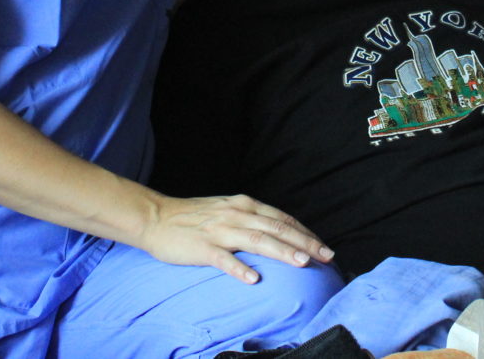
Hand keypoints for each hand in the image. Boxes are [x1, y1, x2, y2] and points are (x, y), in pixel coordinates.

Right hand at [140, 193, 334, 283]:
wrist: (156, 216)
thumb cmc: (194, 217)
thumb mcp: (228, 211)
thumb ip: (252, 220)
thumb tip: (279, 233)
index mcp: (244, 205)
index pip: (282, 219)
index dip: (305, 232)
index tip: (324, 246)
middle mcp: (236, 214)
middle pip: (277, 228)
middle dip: (305, 242)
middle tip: (326, 256)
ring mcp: (220, 231)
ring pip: (257, 241)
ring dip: (282, 251)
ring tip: (302, 263)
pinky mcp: (203, 247)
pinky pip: (224, 259)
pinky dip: (240, 268)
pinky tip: (253, 279)